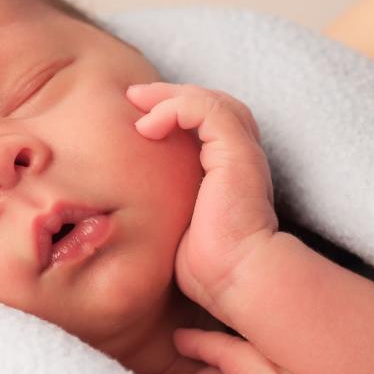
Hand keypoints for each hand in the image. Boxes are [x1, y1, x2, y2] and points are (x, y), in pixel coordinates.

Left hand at [125, 83, 276, 314]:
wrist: (235, 277)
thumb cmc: (207, 268)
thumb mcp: (176, 227)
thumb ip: (166, 208)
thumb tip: (132, 217)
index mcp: (230, 174)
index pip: (208, 127)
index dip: (176, 115)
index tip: (139, 120)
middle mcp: (240, 159)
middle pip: (213, 106)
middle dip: (172, 95)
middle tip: (135, 97)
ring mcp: (241, 154)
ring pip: (211, 101)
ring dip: (171, 96)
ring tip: (138, 100)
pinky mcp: (236, 153)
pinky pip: (207, 111)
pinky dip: (176, 108)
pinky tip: (148, 126)